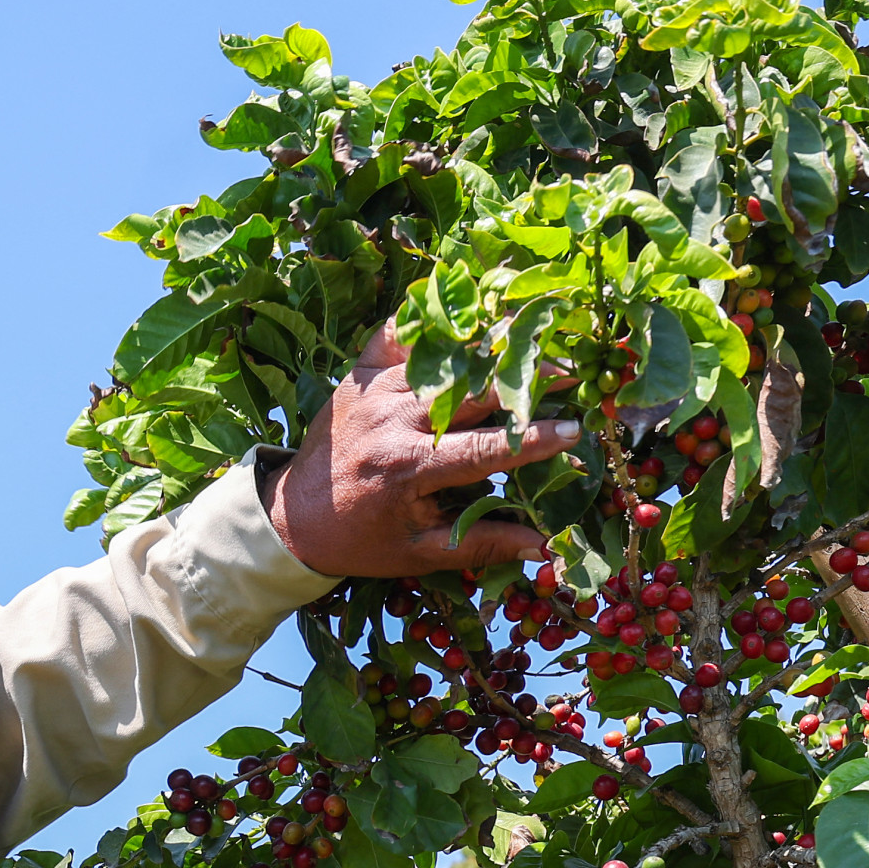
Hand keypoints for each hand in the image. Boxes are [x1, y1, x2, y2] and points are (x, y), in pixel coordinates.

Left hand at [262, 324, 581, 578]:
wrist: (293, 517)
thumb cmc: (362, 539)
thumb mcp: (422, 551)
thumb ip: (484, 543)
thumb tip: (547, 545)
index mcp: (408, 467)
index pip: (486, 448)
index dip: (534, 439)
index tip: (575, 430)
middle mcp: (392, 419)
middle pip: (473, 389)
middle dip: (526, 381)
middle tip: (569, 375)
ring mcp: (374, 389)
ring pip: (444, 358)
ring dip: (491, 350)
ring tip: (533, 345)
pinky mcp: (359, 373)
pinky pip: (399, 334)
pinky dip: (432, 324)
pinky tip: (467, 317)